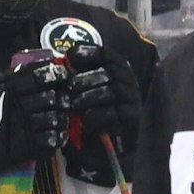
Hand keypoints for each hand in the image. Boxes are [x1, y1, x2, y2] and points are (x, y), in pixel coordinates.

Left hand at [60, 43, 140, 184]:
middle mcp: (128, 80)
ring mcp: (132, 98)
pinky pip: (114, 113)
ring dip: (88, 98)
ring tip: (72, 105)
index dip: (86, 53)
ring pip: (111, 92)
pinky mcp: (132, 118)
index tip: (69, 58)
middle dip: (86, 79)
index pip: (104, 53)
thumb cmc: (92, 108)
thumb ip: (76, 75)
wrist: (107, 141)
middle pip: (108, 72)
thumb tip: (62, 61)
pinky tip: (84, 121)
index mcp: (117, 67)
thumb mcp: (84, 89)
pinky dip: (97, 116)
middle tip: (69, 88)